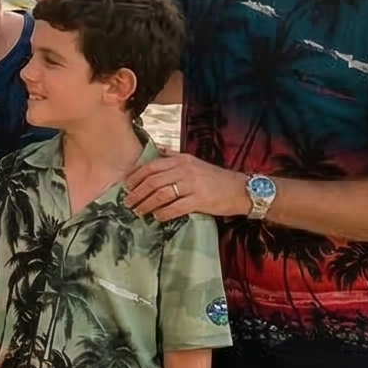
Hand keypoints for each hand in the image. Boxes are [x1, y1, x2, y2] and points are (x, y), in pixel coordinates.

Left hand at [125, 154, 246, 221]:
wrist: (241, 189)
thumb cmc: (215, 178)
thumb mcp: (194, 162)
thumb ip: (175, 157)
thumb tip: (158, 150)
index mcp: (181, 160)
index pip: (152, 166)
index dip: (136, 176)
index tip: (126, 186)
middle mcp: (185, 170)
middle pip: (153, 181)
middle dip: (137, 192)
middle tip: (127, 202)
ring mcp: (192, 185)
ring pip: (161, 194)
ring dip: (146, 204)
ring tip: (138, 211)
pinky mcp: (200, 200)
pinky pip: (176, 207)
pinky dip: (163, 213)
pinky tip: (157, 217)